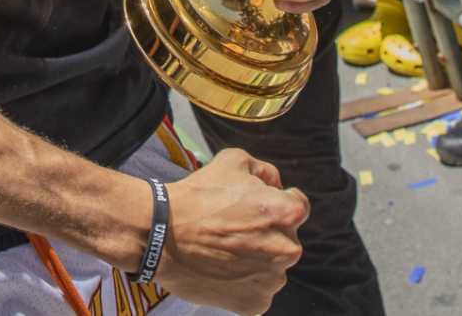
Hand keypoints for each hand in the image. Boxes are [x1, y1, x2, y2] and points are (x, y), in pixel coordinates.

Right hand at [155, 148, 307, 313]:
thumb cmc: (199, 195)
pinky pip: (257, 292)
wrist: (163, 236)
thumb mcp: (235, 160)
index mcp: (289, 214)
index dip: (276, 203)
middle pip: (285, 239)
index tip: (256, 208)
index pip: (297, 206)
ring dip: (257, 261)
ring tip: (225, 252)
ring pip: (272, 268)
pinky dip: (244, 285)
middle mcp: (288, 249)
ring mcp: (271, 280)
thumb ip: (265, 170)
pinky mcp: (255, 303)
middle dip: (267, 234)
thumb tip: (276, 184)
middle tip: (235, 231)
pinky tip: (223, 271)